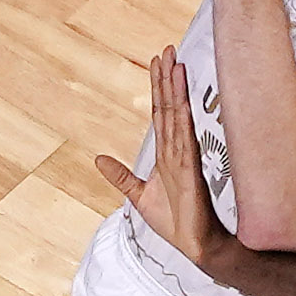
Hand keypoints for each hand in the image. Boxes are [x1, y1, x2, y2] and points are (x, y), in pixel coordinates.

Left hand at [96, 46, 227, 265]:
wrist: (197, 246)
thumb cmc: (176, 223)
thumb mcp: (139, 196)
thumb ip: (121, 176)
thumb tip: (98, 159)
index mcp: (166, 155)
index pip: (160, 114)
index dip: (157, 89)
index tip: (157, 64)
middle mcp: (177, 151)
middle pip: (169, 107)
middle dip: (166, 79)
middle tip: (166, 50)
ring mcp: (185, 158)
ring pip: (178, 116)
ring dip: (175, 89)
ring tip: (174, 62)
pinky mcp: (191, 169)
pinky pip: (185, 137)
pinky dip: (182, 116)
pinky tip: (180, 98)